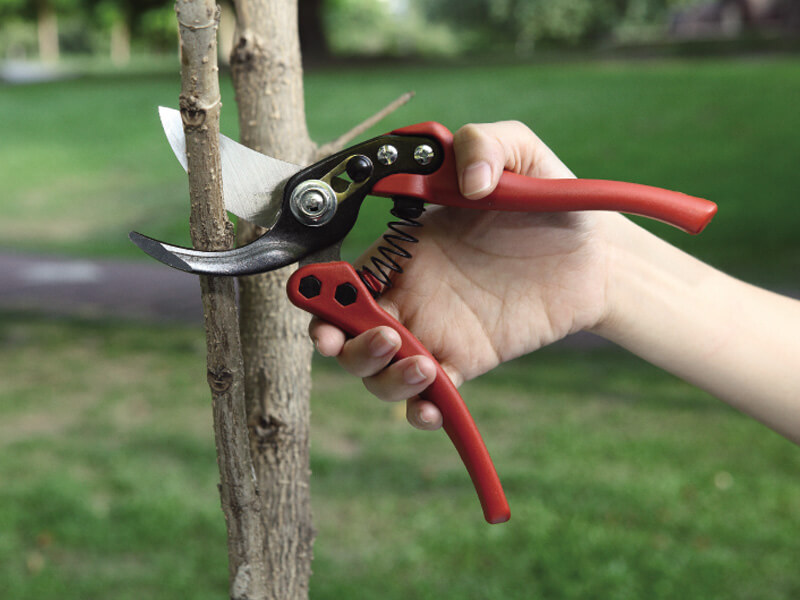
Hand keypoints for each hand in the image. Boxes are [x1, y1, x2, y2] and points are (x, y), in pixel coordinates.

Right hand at [310, 121, 616, 428]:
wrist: (598, 253)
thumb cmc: (552, 201)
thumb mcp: (520, 153)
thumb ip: (484, 143)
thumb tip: (467, 180)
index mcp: (405, 248)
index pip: (343, 276)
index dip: (321, 292)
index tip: (322, 300)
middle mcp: (410, 293)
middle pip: (347, 332)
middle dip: (343, 343)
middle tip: (384, 336)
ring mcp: (436, 330)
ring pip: (380, 370)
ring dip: (383, 377)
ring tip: (421, 363)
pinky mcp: (468, 360)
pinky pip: (432, 396)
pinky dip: (421, 411)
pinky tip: (434, 407)